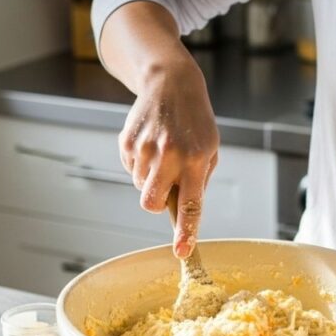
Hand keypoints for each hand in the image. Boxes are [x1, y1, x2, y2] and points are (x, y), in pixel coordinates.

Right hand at [119, 60, 218, 257]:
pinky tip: (151, 144)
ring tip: (162, 153)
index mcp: (194, 160)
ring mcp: (144, 149)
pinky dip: (140, 165)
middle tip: (166, 189)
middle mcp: (168, 155)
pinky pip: (130, 170)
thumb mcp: (209, 149)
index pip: (190, 205)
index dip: (185, 232)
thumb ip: (197, 181)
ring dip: (151, 180)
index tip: (182, 252)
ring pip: (140, 187)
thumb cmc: (195, 120)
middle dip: (157, 205)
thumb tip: (182, 212)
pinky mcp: (127, 142)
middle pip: (151, 204)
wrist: (171, 83)